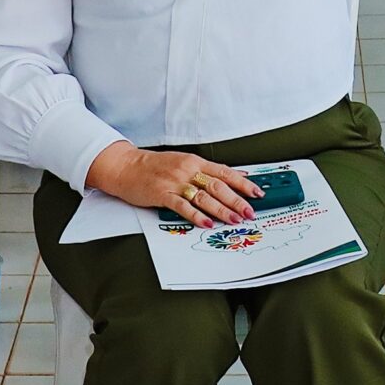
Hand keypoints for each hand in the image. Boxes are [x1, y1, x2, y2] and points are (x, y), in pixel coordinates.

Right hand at [85, 142, 262, 227]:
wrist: (127, 166)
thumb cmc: (155, 166)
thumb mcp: (183, 162)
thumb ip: (205, 170)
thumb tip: (230, 177)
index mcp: (195, 161)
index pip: (224, 172)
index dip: (243, 183)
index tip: (257, 193)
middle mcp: (187, 170)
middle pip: (217, 186)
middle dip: (236, 200)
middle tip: (249, 212)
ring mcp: (175, 182)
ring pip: (203, 197)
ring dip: (221, 210)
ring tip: (234, 220)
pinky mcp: (162, 194)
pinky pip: (182, 206)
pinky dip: (196, 215)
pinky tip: (206, 223)